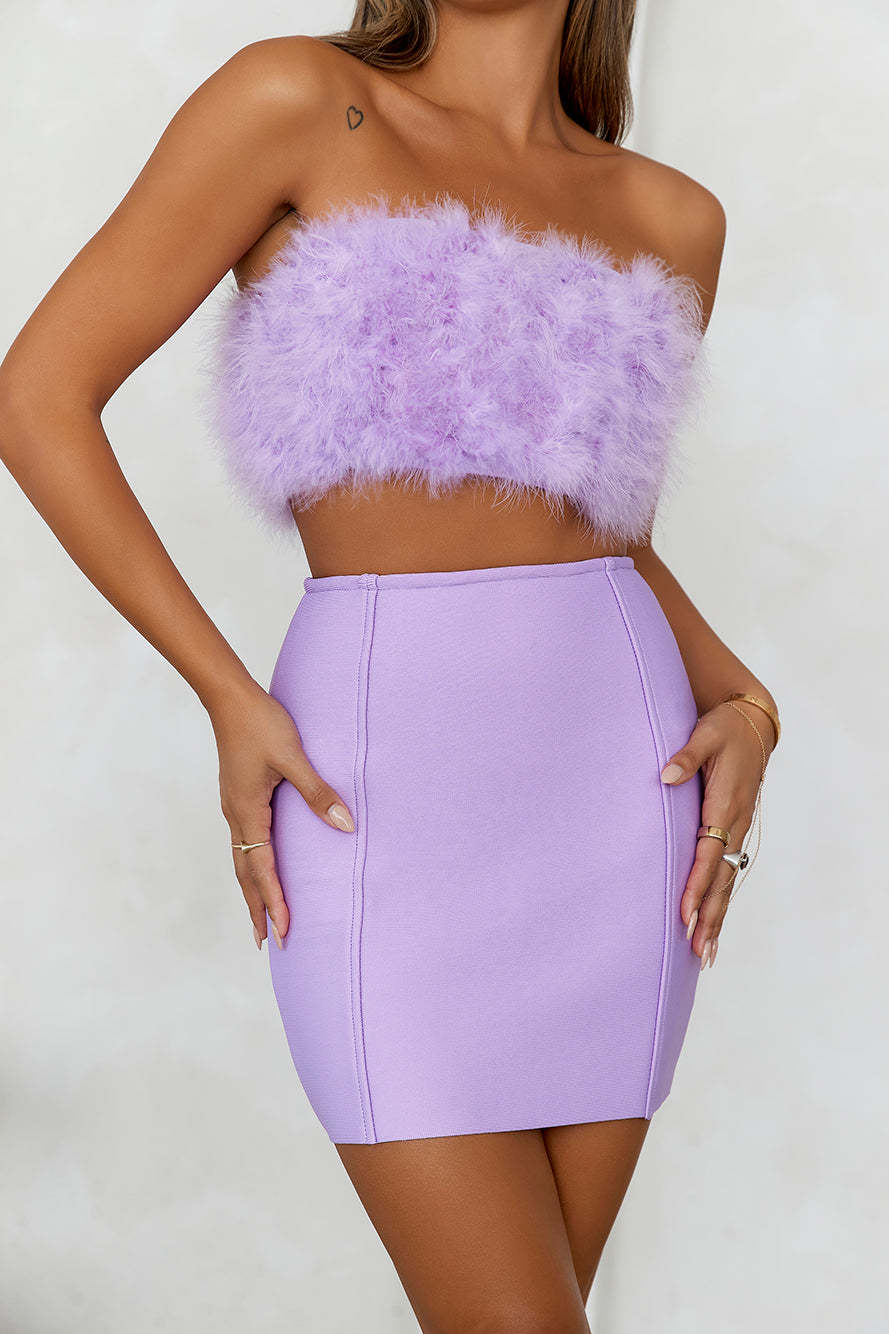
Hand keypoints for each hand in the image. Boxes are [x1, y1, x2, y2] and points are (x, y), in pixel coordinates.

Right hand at [208, 681, 354, 950]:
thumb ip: (318, 793)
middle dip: (257, 908)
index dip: (275, 902)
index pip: (263, 869)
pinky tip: (258, 867)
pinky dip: (250, 866)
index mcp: (248, 812)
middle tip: (265, 943)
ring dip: (251, 891)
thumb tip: (346, 826)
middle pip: (245, 874)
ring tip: (259, 917)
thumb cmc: (261, 724)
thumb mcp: (293, 758)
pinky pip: (243, 842)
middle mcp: (236, 815)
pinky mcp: (237, 796)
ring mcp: (234, 806)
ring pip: (241, 860)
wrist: (229, 698)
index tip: (284, 932)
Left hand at [660, 699, 775, 968]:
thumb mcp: (706, 733)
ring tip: (704, 951)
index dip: (697, 884)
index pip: (709, 852)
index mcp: (725, 803)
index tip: (685, 912)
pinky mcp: (734, 828)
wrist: (754, 724)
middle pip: (722, 877)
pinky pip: (728, 870)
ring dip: (716, 915)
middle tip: (696, 949)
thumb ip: (686, 755)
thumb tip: (666, 775)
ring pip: (727, 879)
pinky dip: (721, 898)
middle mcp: (735, 822)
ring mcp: (737, 828)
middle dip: (709, 914)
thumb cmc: (725, 728)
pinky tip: (712, 921)